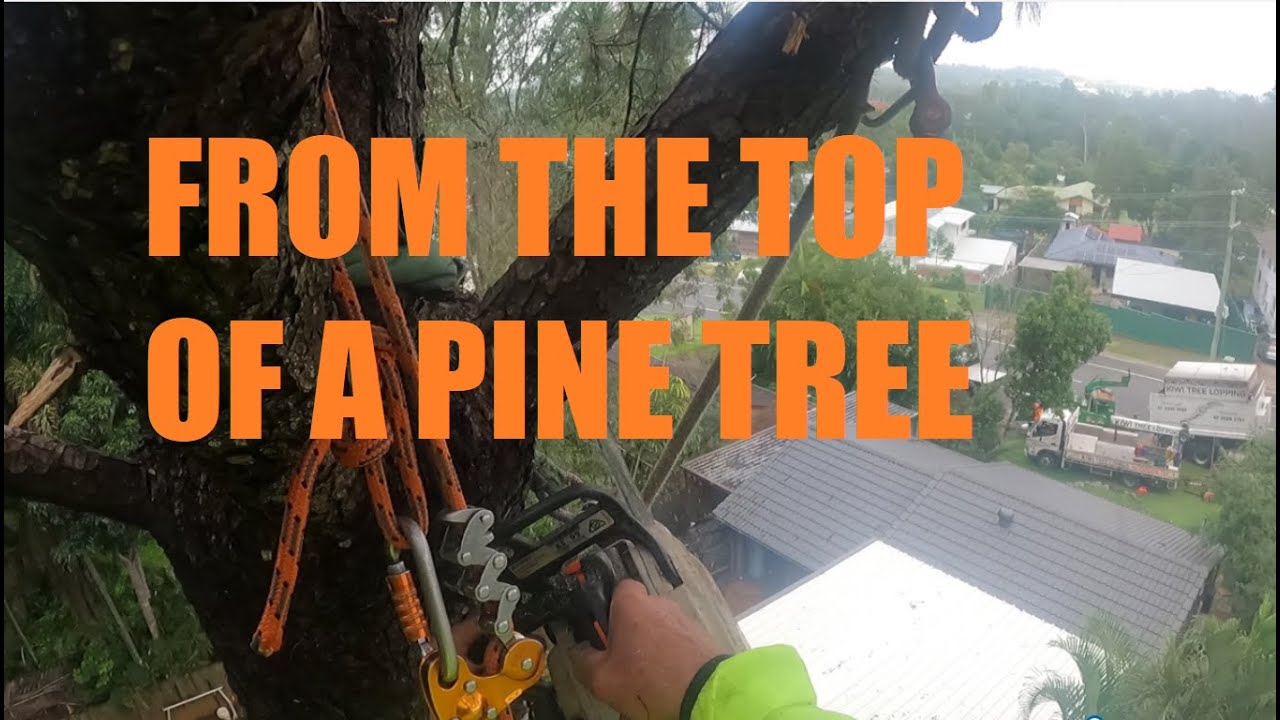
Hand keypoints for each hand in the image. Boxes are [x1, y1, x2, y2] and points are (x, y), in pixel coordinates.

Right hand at [569, 580, 724, 719]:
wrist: (704, 694)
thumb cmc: (648, 681)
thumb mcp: (602, 679)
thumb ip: (583, 662)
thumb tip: (579, 654)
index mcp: (632, 605)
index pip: (617, 588)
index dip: (609, 608)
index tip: (604, 632)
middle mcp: (660, 603)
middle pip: (638, 613)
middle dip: (630, 634)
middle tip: (623, 663)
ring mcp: (684, 619)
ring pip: (658, 629)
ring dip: (651, 648)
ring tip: (647, 679)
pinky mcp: (702, 637)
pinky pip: (677, 643)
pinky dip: (671, 658)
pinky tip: (667, 681)